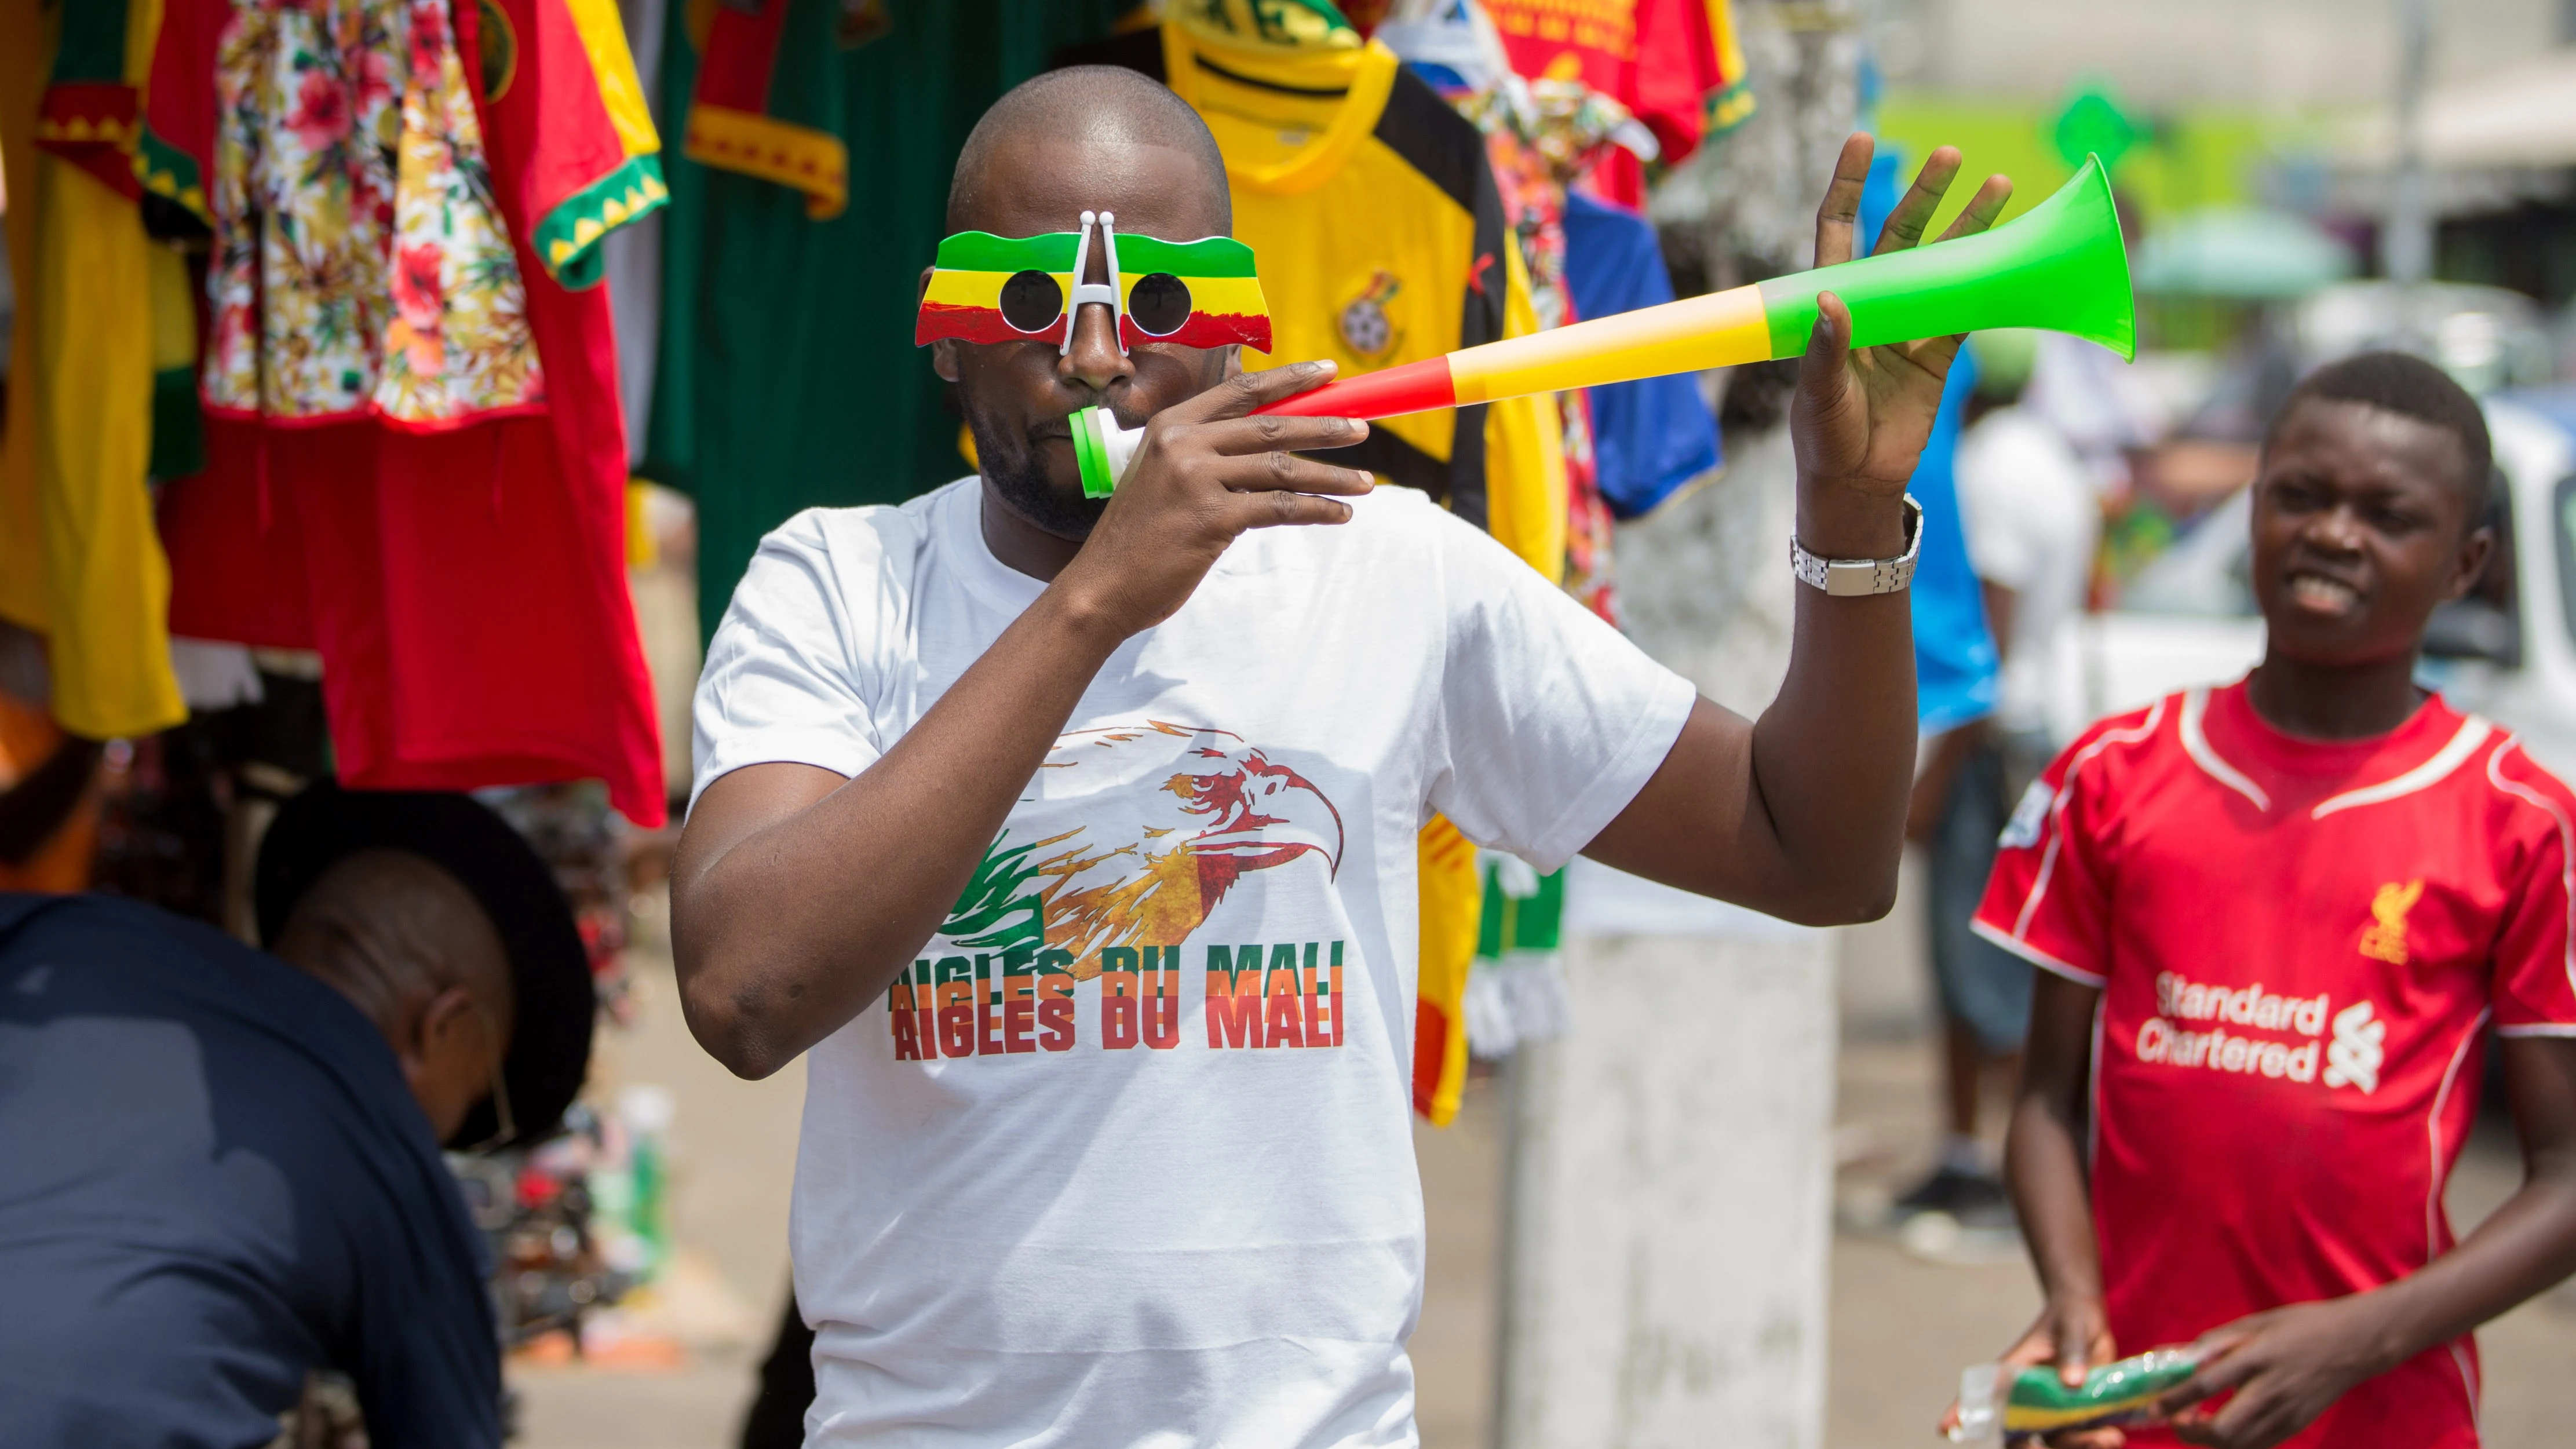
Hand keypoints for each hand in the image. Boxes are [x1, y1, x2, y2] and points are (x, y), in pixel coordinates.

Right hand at [1051, 361, 1372, 637]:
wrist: (1102, 587)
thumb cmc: (1139, 537)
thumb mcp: (1164, 479)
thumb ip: (1208, 456)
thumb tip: (1273, 447)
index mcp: (1171, 425)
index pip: (1242, 390)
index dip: (1291, 379)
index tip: (1329, 373)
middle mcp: (1183, 444)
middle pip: (1271, 425)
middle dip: (1325, 425)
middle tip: (1363, 429)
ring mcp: (1196, 479)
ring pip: (1283, 466)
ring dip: (1332, 475)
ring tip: (1366, 484)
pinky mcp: (1212, 518)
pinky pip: (1280, 506)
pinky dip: (1316, 509)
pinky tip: (1338, 514)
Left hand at [1791, 134, 2010, 558]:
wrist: (1857, 484)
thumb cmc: (1824, 438)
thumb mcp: (1819, 394)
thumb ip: (1827, 348)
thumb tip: (1833, 297)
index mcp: (1831, 302)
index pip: (1837, 229)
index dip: (1847, 185)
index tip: (1864, 140)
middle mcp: (1871, 303)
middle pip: (1898, 235)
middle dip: (1924, 195)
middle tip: (1952, 157)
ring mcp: (1907, 324)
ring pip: (1941, 263)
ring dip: (1969, 227)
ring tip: (1998, 185)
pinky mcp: (1938, 352)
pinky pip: (1968, 307)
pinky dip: (1990, 280)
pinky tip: (2012, 250)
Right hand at [1938, 1295, 2124, 1447]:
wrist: (2090, 1320)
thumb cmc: (2071, 1317)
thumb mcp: (2072, 1327)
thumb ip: (2072, 1352)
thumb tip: (2072, 1382)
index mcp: (2014, 1373)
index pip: (1980, 1394)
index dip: (1961, 1412)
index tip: (1945, 1428)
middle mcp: (2028, 1397)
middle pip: (2019, 1435)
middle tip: (2069, 1446)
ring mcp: (2051, 1409)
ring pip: (2056, 1441)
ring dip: (2081, 1445)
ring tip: (2112, 1438)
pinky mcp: (2074, 1414)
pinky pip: (2079, 1437)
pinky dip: (2096, 1440)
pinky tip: (2114, 1432)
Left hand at [2157, 1298, 2398, 1448]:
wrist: (2353, 1343)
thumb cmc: (2299, 1326)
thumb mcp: (2254, 1323)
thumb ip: (2214, 1342)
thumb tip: (2176, 1355)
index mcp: (2256, 1357)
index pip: (2207, 1384)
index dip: (2175, 1400)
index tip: (2153, 1408)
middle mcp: (2271, 1389)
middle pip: (2224, 1429)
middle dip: (2191, 1433)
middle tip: (2175, 1420)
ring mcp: (2287, 1412)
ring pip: (2239, 1445)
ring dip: (2210, 1440)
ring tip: (2195, 1422)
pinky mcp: (2297, 1425)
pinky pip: (2258, 1445)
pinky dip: (2235, 1442)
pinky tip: (2224, 1426)